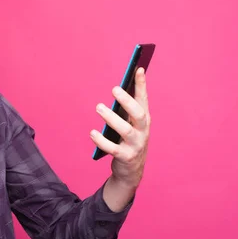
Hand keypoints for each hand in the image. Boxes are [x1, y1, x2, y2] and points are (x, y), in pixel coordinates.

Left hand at [91, 67, 150, 188]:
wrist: (131, 170)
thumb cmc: (128, 140)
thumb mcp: (130, 124)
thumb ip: (125, 108)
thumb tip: (117, 89)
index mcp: (144, 120)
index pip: (144, 99)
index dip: (142, 84)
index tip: (138, 68)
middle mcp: (143, 131)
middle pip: (139, 114)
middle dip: (127, 101)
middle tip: (114, 88)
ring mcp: (136, 145)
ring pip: (125, 130)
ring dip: (111, 118)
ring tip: (99, 107)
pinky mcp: (126, 157)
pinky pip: (113, 148)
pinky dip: (101, 141)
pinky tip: (93, 133)